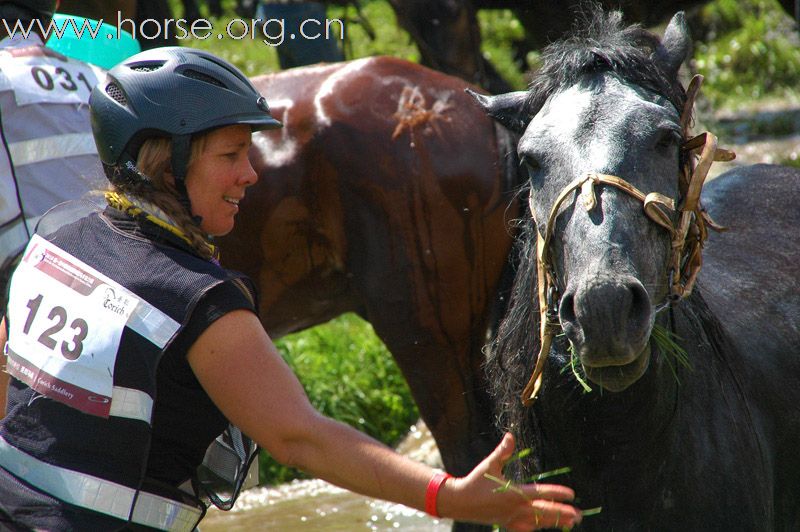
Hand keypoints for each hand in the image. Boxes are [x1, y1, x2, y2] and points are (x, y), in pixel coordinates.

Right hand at [438, 432, 581, 530]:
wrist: (460, 502)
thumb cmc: (475, 481)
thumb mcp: (489, 464)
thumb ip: (502, 451)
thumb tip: (510, 435)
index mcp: (513, 493)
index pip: (541, 493)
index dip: (558, 494)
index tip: (571, 494)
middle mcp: (515, 508)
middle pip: (545, 512)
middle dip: (563, 513)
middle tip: (578, 514)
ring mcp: (512, 519)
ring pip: (539, 523)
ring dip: (555, 523)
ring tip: (570, 523)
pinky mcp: (507, 525)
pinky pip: (527, 529)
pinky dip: (537, 528)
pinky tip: (545, 527)